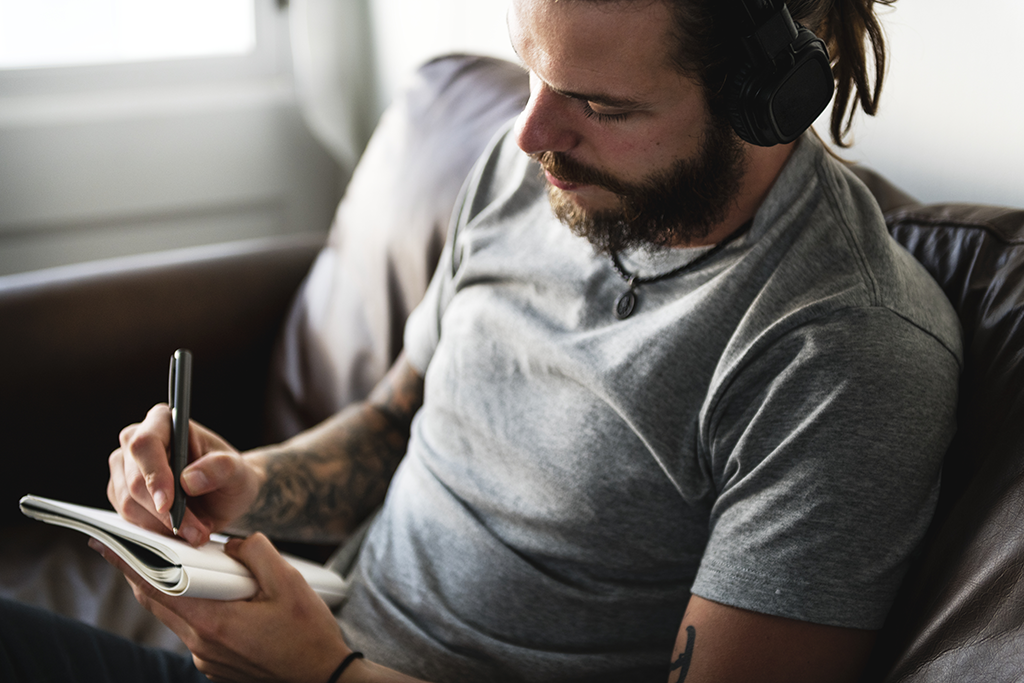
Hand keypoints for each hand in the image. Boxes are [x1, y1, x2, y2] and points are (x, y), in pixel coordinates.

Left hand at [91, 532, 351, 682]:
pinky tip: (211, 594)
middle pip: (158, 603)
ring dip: (168, 589)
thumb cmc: (308, 633)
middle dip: (138, 572)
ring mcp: (207, 659)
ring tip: (167, 562)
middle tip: (120, 546)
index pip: (158, 588)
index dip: (130, 563)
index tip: (107, 544)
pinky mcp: (216, 665)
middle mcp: (202, 645)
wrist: (324, 678)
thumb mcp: (289, 582)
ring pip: (176, 616)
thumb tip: (231, 544)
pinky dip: (193, 607)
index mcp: (214, 623)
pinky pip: (194, 630)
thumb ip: (255, 553)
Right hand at [108, 404, 262, 545]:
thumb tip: (189, 479)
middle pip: (134, 480)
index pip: (145, 444)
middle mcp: (137, 440)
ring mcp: (125, 468)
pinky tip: (179, 530)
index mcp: (163, 421)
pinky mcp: (121, 493)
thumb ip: (220, 468)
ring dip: (162, 526)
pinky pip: (128, 519)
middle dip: (166, 513)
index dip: (154, 475)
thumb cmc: (230, 475)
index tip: (169, 505)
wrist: (224, 495)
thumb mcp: (237, 471)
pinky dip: (154, 531)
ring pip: (128, 503)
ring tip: (195, 530)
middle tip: (196, 530)